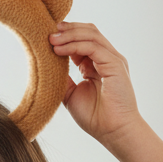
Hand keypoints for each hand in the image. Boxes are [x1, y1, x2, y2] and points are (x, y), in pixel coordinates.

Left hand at [49, 21, 162, 161]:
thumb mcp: (71, 94)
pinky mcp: (115, 64)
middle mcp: (107, 58)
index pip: (83, 40)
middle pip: (88, 32)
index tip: (47, 37)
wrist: (113, 132)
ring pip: (91, 35)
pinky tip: (59, 50)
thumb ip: (63, 79)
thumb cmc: (95, 118)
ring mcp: (113, 60)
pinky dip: (75, 46)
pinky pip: (93, 47)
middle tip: (48, 31)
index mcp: (98, 64)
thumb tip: (47, 67)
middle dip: (68, 29)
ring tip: (51, 40)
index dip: (66, 35)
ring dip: (69, 35)